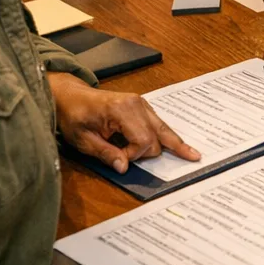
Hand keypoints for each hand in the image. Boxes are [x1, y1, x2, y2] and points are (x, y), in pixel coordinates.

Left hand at [50, 74, 199, 172]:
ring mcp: (143, 104)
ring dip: (171, 144)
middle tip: (124, 155)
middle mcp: (137, 104)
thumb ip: (105, 154)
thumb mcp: (83, 139)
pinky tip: (179, 145)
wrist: (71, 96)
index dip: (132, 154)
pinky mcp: (144, 107)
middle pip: (157, 135)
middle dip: (145, 151)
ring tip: (192, 154)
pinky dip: (166, 136)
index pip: (142, 139)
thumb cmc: (74, 116)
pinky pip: (159, 124)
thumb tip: (124, 168)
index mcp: (122, 109)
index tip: (117, 157)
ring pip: (164, 129)